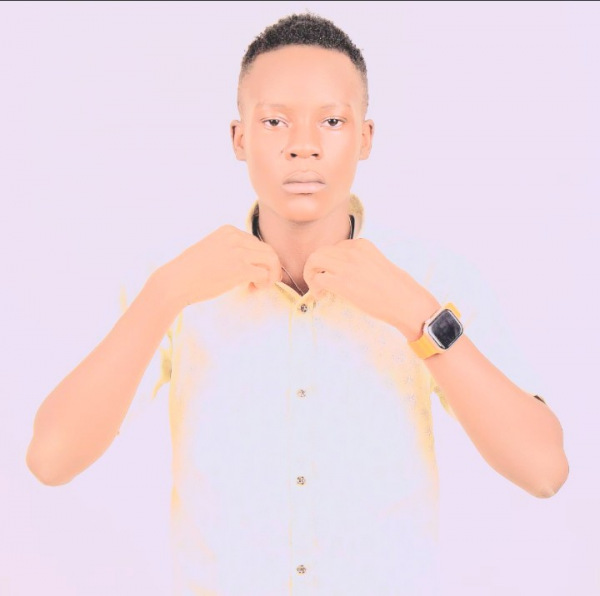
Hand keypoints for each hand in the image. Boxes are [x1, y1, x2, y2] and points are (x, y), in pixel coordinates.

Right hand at [158, 225, 281, 308]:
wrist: (176, 281)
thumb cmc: (190, 271)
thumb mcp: (211, 249)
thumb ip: (229, 250)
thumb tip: (247, 263)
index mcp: (228, 230)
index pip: (256, 242)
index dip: (257, 259)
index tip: (250, 273)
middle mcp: (236, 237)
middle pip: (268, 250)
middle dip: (270, 267)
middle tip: (262, 281)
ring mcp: (239, 252)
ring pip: (272, 260)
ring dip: (271, 275)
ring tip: (260, 285)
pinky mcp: (241, 268)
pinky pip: (265, 274)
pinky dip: (265, 282)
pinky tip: (254, 288)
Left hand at [303, 238, 439, 339]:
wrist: (405, 301)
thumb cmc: (397, 288)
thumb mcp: (378, 264)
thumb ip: (361, 262)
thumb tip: (345, 272)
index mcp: (362, 245)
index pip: (335, 247)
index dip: (329, 262)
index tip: (331, 273)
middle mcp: (352, 250)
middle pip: (321, 251)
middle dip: (314, 266)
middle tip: (317, 281)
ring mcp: (346, 265)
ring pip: (314, 261)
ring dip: (310, 274)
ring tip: (316, 288)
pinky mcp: (342, 282)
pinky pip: (317, 278)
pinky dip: (314, 287)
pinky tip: (321, 296)